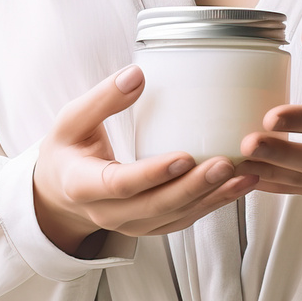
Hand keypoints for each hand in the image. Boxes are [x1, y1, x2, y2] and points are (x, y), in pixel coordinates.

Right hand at [33, 64, 258, 256]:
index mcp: (83, 186)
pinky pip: (182, 220)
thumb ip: (102, 98)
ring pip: (174, 218)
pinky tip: (238, 186)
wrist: (57, 194)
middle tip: (225, 164)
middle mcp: (108, 213)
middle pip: (155, 207)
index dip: (152, 174)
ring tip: (244, 175)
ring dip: (211, 199)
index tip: (184, 156)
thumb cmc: (67, 149)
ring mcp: (130, 225)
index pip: (121, 184)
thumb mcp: (71, 120)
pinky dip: (211, 206)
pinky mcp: (149, 226)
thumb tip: (137, 74)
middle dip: (192, 187)